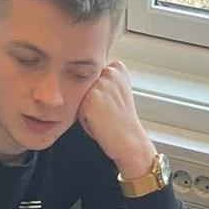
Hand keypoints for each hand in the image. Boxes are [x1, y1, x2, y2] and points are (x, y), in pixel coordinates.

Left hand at [77, 62, 155, 177]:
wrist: (129, 140)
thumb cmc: (122, 122)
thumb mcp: (118, 92)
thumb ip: (105, 80)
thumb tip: (81, 72)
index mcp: (118, 67)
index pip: (94, 77)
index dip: (102, 95)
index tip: (114, 104)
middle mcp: (110, 71)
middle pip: (86, 87)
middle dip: (93, 102)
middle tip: (110, 113)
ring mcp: (101, 83)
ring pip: (81, 98)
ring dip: (88, 111)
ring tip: (105, 118)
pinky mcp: (91, 97)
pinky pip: (79, 110)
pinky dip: (85, 120)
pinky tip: (100, 123)